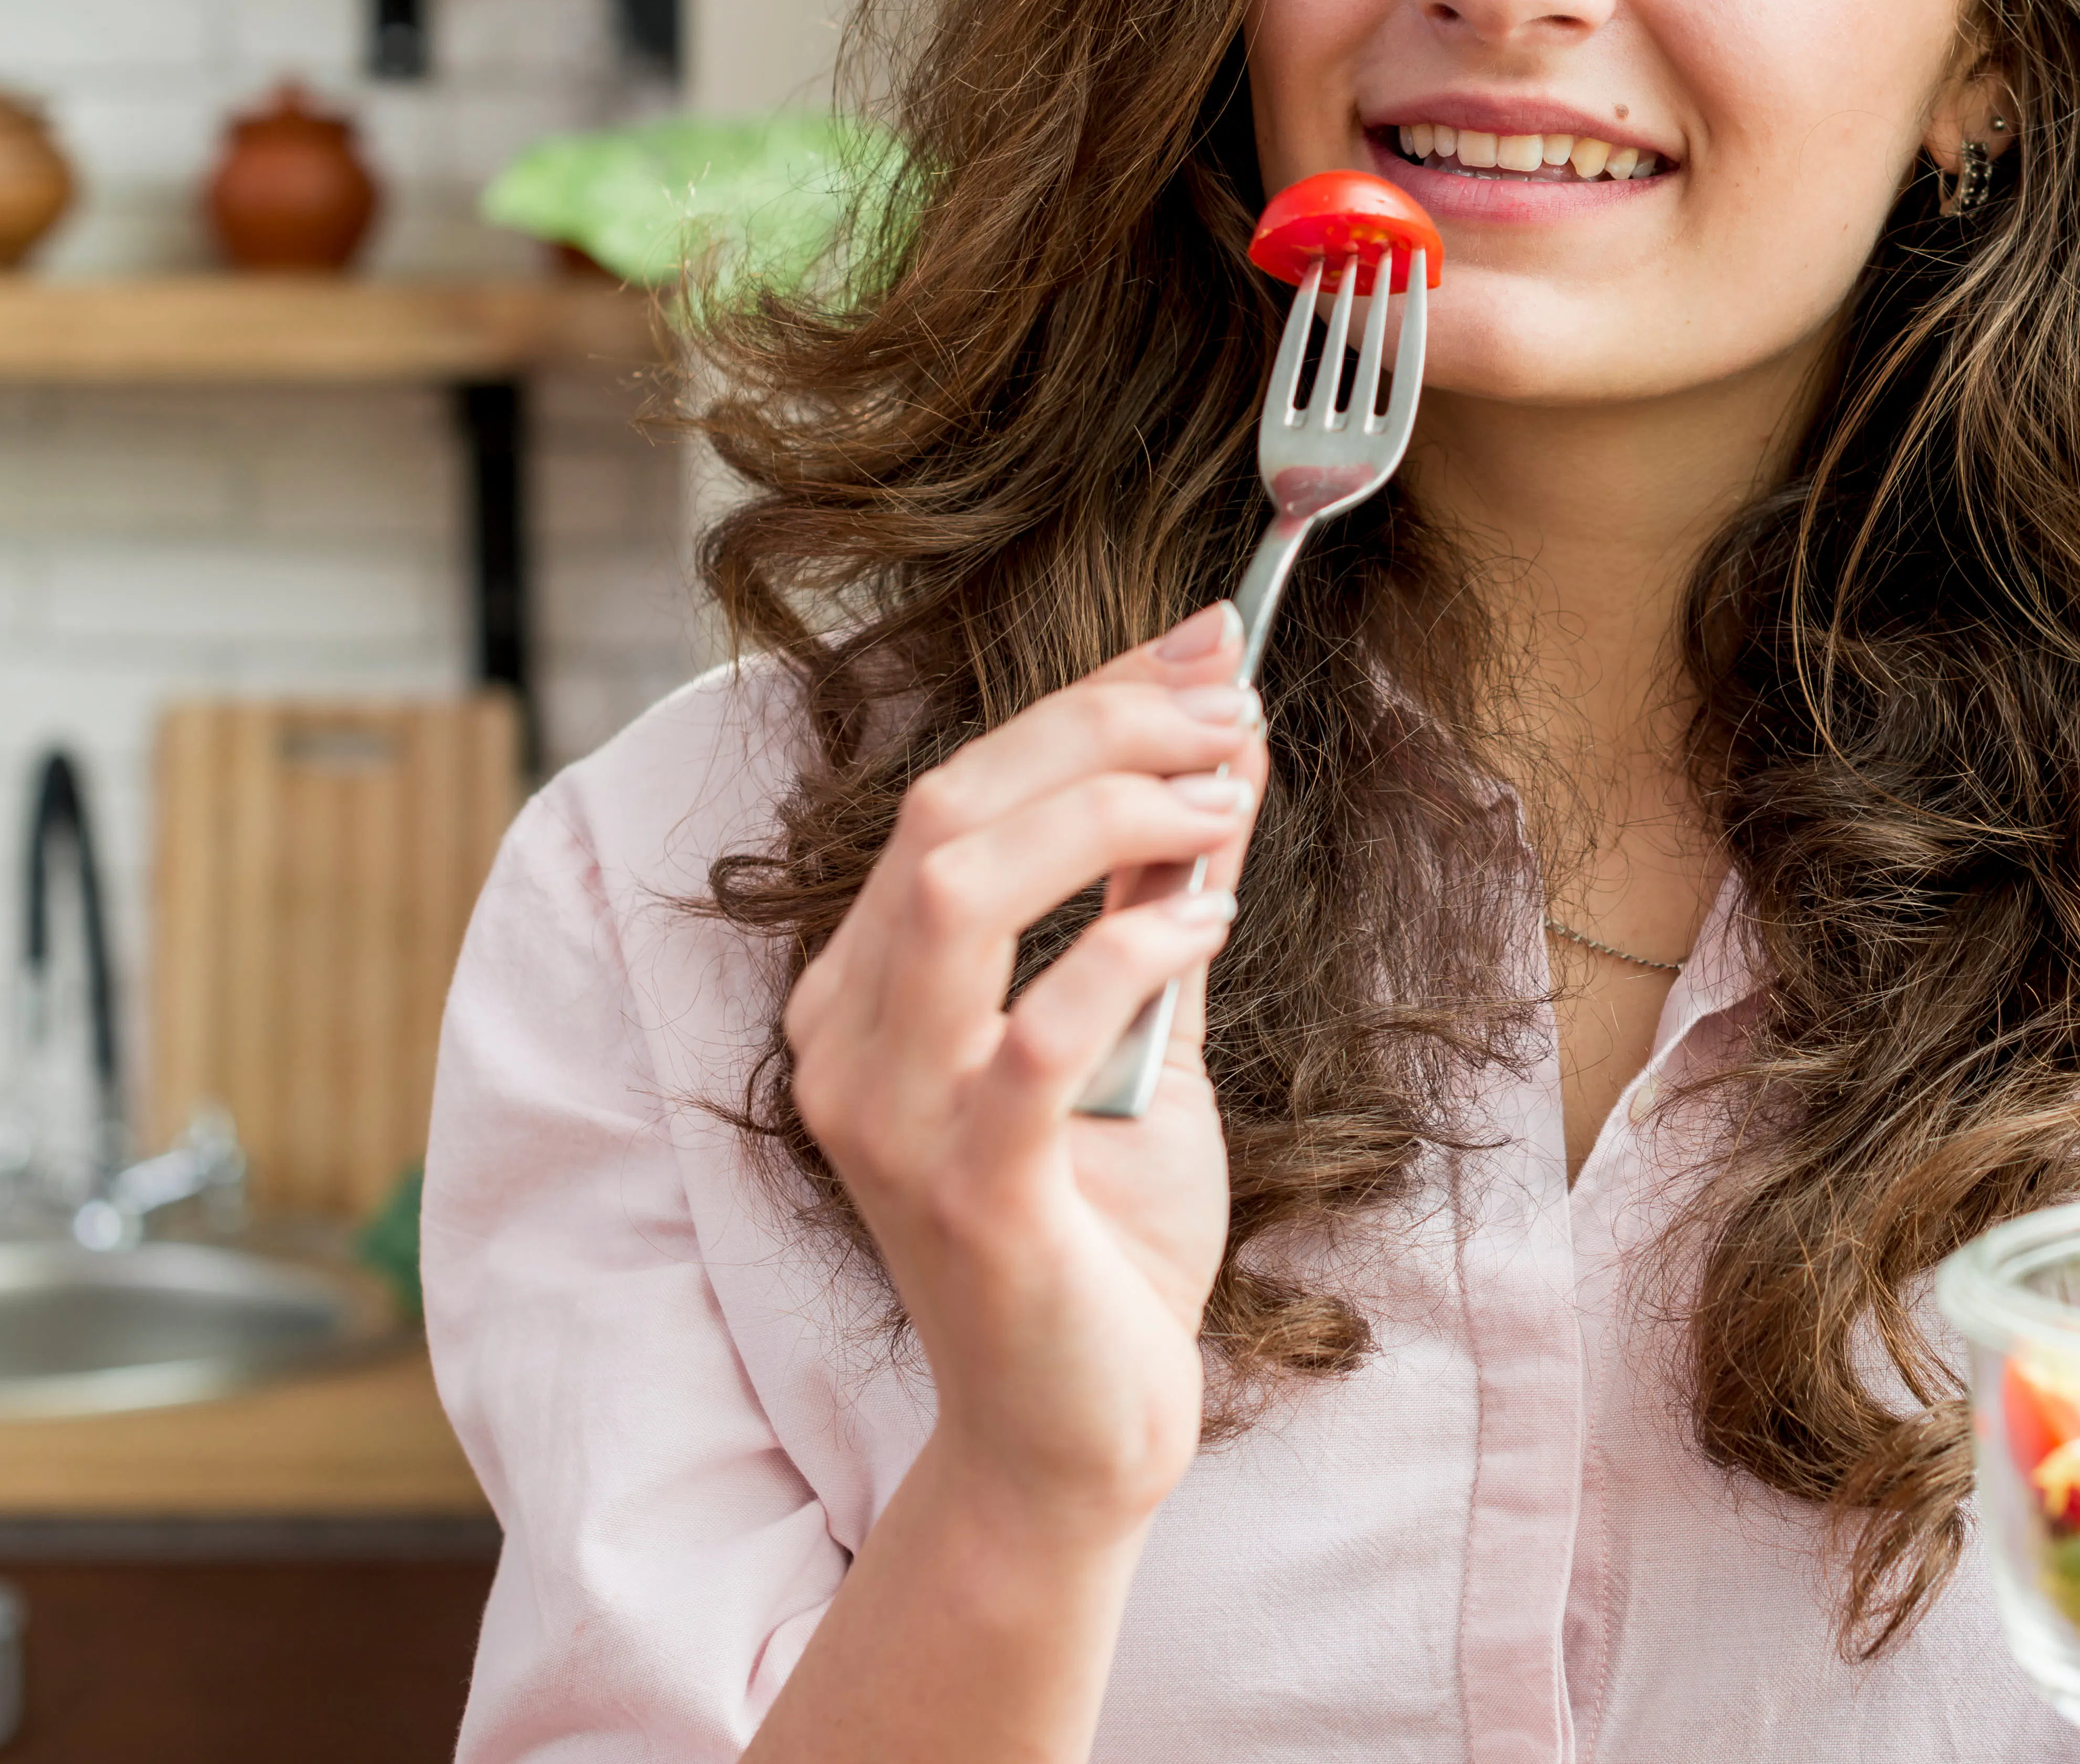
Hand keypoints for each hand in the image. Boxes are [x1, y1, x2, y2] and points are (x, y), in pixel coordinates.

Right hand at [784, 600, 1260, 1540]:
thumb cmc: (1103, 1237)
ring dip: (1108, 813)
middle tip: (1230, 703)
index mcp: (867, 991)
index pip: (959, 792)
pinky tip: (1209, 919)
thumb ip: (1164, 897)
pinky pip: (1037, 1027)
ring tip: (1222, 799)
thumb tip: (1221, 752)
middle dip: (1102, 725)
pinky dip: (1133, 946)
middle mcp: (849, 1039)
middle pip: (950, 810)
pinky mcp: (970, 1188)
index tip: (1204, 647)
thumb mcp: (1148, 1030)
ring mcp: (895, 1115)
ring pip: (958, 886)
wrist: (1076, 1432)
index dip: (1088, 700)